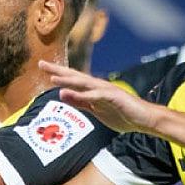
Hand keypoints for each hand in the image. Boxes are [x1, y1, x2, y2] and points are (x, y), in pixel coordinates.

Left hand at [40, 60, 158, 133]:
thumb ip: (80, 102)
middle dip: (58, 70)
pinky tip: (72, 93)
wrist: (144, 119)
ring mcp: (106, 90)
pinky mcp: (114, 97)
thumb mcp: (96, 110)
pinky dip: (84, 94)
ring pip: (84, 83)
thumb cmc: (121, 114)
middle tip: (41, 64)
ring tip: (52, 77)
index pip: (72, 79)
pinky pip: (96, 96)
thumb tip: (61, 94)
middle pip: (75, 76)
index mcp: (93, 89)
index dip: (57, 73)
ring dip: (68, 80)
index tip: (42, 67)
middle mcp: (98, 86)